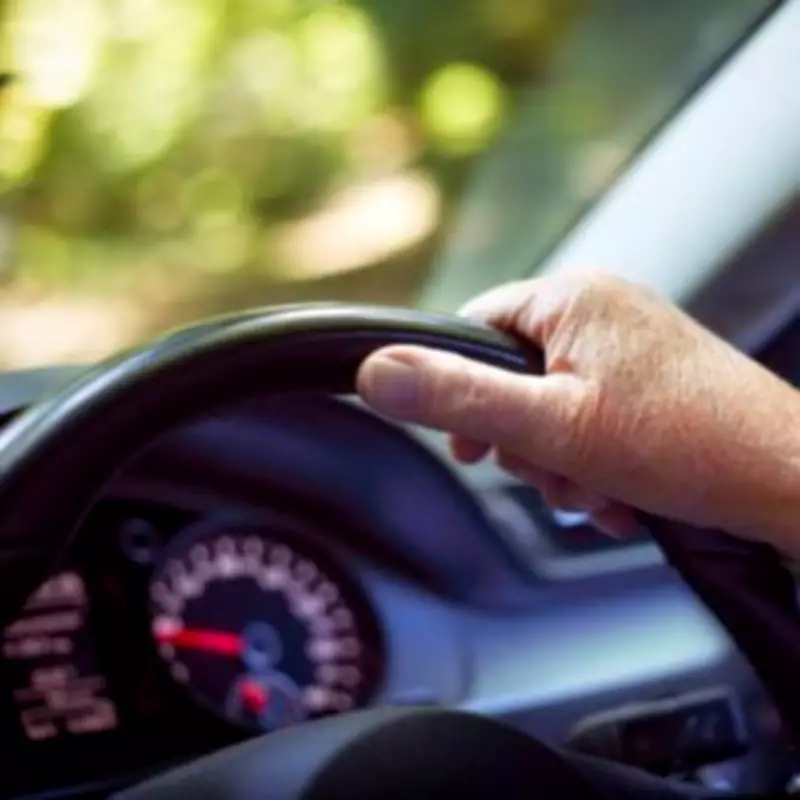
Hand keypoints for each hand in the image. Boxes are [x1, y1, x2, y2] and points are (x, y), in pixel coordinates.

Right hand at [357, 271, 799, 552]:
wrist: (789, 478)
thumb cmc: (687, 445)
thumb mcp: (552, 427)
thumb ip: (459, 398)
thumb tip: (377, 372)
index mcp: (571, 298)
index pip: (471, 331)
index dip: (460, 394)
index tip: (474, 447)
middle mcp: (601, 308)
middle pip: (512, 376)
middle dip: (525, 443)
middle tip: (555, 476)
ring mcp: (630, 342)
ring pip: (553, 405)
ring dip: (562, 462)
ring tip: (598, 492)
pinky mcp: (652, 377)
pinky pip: (592, 415)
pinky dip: (594, 460)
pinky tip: (619, 493)